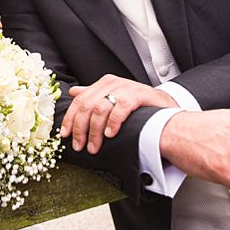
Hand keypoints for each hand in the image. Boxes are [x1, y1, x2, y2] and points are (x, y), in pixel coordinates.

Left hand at [60, 75, 178, 154]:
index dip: (70, 118)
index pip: (79, 100)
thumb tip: (73, 92)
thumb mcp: (113, 97)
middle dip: (80, 129)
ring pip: (99, 109)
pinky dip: (113, 123)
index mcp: (103, 83)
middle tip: (79, 146)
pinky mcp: (138, 95)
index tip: (65, 134)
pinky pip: (120, 109)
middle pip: (86, 106)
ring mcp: (125, 88)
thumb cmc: (137, 104)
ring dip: (94, 131)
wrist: (164, 105)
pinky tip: (110, 134)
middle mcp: (112, 83)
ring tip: (94, 146)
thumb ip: (93, 95)